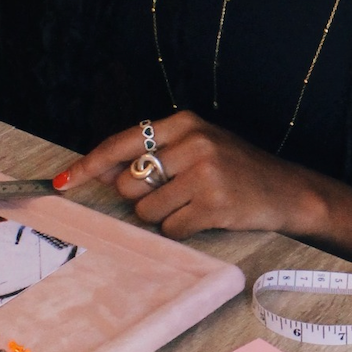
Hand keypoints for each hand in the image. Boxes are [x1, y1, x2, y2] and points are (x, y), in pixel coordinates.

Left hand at [53, 111, 325, 238]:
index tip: (63, 181)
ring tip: (195, 204)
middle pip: (129, 183)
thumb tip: (101, 171)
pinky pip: (171, 227)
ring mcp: (204, 174)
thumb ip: (155, 153)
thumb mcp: (199, 146)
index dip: (89, 165)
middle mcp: (193, 143)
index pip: (122, 143)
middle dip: (141, 197)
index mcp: (184, 123)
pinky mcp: (214, 204)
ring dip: (164, 215)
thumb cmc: (237, 169)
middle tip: (173, 194)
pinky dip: (183, 228)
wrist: (288, 190)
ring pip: (147, 209)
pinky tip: (207, 216)